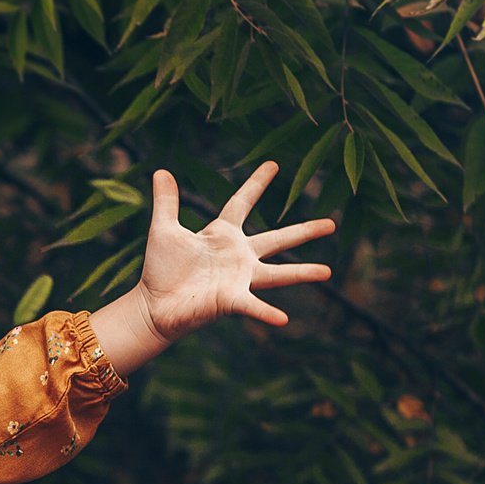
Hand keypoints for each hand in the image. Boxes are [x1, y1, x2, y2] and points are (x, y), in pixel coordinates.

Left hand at [88, 161, 334, 376]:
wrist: (153, 305)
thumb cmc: (161, 270)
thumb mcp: (163, 230)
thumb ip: (166, 202)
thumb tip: (161, 171)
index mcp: (222, 234)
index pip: (242, 203)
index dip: (256, 184)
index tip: (273, 165)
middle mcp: (238, 255)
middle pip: (277, 238)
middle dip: (305, 231)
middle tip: (331, 223)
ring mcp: (238, 278)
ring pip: (278, 273)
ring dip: (302, 273)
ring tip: (328, 272)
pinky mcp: (230, 299)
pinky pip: (253, 305)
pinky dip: (267, 312)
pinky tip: (284, 319)